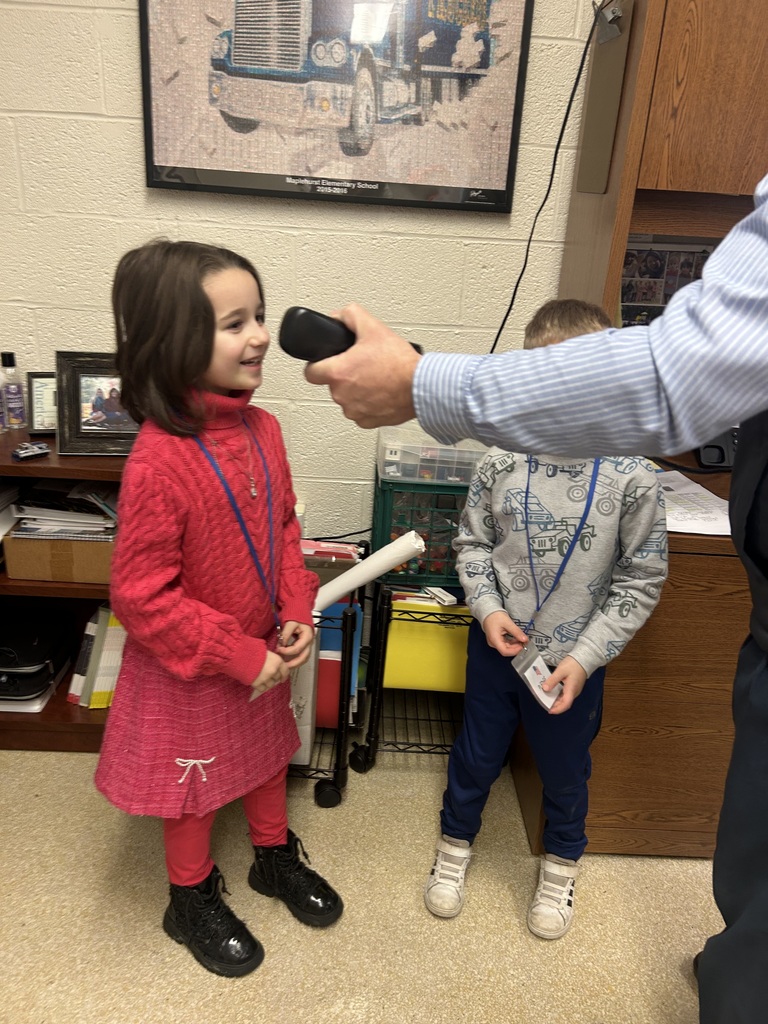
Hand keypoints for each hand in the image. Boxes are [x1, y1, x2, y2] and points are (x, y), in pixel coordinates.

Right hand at [250, 650, 289, 697]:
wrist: (240, 655)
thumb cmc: (253, 650)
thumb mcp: (266, 651)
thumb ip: (271, 659)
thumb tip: (273, 663)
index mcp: (277, 661)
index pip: (285, 671)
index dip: (284, 675)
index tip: (282, 678)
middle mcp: (274, 671)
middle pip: (277, 678)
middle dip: (273, 677)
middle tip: (268, 675)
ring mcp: (266, 678)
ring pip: (270, 685)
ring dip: (267, 683)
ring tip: (262, 679)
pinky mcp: (257, 684)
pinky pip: (262, 689)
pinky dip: (261, 687)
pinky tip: (258, 683)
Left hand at [277, 620, 314, 669]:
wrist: (300, 612)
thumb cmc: (297, 616)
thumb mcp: (290, 623)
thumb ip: (285, 634)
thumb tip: (280, 645)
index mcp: (307, 636)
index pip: (298, 648)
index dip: (287, 651)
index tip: (278, 649)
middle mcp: (309, 642)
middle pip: (304, 657)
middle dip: (293, 664)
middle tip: (284, 667)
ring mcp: (307, 644)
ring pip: (303, 658)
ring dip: (294, 663)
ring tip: (285, 666)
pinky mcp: (303, 645)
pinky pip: (300, 655)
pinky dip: (294, 659)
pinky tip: (286, 660)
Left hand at [304, 303, 420, 427]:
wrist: (421, 386)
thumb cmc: (401, 364)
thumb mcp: (374, 328)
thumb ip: (351, 316)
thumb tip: (339, 316)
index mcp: (338, 373)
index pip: (310, 372)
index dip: (316, 365)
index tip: (325, 363)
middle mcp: (342, 395)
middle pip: (333, 384)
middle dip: (344, 375)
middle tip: (362, 366)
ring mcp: (354, 411)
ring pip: (347, 399)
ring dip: (356, 390)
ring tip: (375, 379)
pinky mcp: (367, 422)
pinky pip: (361, 412)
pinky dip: (369, 404)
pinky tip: (381, 392)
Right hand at [482, 610, 527, 655]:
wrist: (488, 611)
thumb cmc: (495, 616)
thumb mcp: (508, 623)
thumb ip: (517, 632)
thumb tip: (525, 639)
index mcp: (494, 639)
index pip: (505, 651)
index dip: (515, 650)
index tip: (522, 646)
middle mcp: (493, 643)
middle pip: (506, 650)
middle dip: (516, 648)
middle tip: (525, 643)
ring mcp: (494, 642)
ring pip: (506, 648)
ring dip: (515, 645)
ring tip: (522, 640)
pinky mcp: (497, 640)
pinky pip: (505, 644)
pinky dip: (512, 643)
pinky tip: (517, 639)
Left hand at [543, 656, 587, 714]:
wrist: (584, 659)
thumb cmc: (573, 664)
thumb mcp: (561, 671)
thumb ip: (552, 680)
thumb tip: (545, 689)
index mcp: (572, 690)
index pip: (566, 704)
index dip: (557, 709)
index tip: (549, 710)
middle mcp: (574, 692)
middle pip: (565, 703)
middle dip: (555, 706)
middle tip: (544, 703)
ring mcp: (574, 690)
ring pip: (565, 699)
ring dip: (556, 700)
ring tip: (546, 698)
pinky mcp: (573, 687)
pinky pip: (565, 694)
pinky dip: (558, 695)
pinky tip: (552, 692)